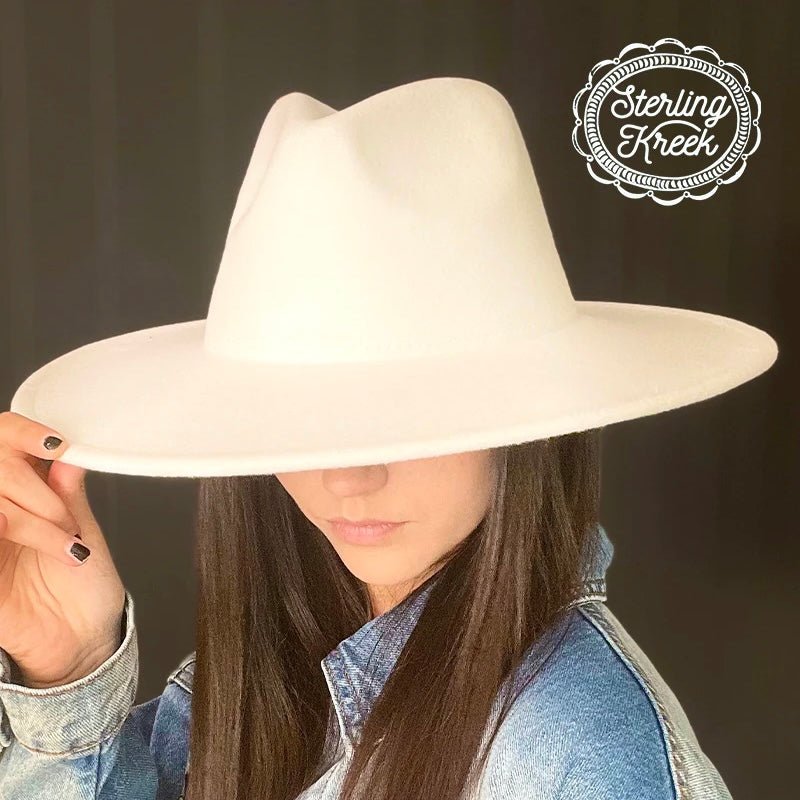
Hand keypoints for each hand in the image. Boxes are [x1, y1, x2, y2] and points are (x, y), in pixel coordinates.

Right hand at [0, 411, 125, 687]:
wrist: (82, 636)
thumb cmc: (83, 581)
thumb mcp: (81, 526)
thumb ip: (66, 488)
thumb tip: (67, 450)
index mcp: (21, 487)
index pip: (2, 437)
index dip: (23, 433)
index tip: (57, 447)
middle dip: (36, 492)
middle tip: (67, 521)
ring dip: (31, 521)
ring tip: (66, 546)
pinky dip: (10, 529)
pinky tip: (38, 543)